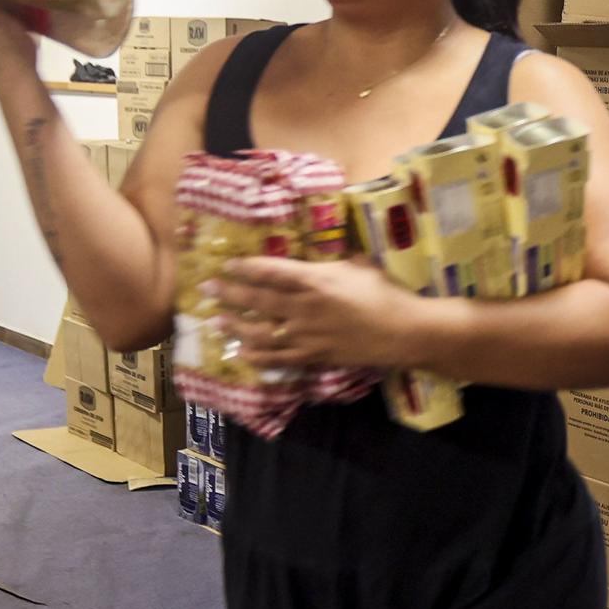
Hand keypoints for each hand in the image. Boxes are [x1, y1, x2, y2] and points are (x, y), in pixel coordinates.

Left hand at [216, 255, 424, 371]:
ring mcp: (305, 334)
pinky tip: (242, 355)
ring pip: (261, 331)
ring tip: (216, 321)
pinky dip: (258, 357)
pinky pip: (279, 358)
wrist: (402, 331)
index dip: (246, 267)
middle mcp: (302, 307)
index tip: (227, 264)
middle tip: (205, 289)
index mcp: (314, 279)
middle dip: (229, 293)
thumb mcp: (359, 264)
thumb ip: (336, 258)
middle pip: (258, 300)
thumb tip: (324, 250)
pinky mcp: (313, 356)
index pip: (271, 271)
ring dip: (236, 326)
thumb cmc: (385, 292)